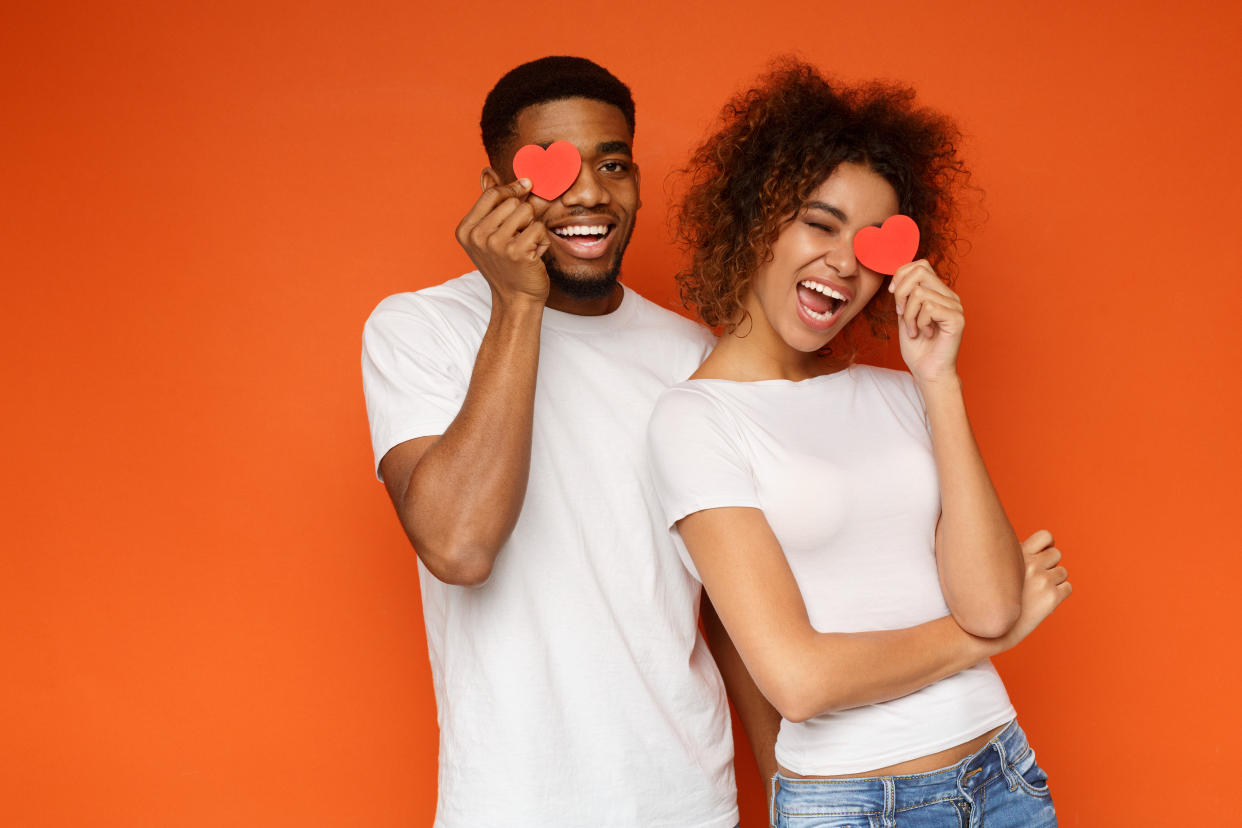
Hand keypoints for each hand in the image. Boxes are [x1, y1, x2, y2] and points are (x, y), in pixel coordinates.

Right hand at [455, 178, 550, 304]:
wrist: (516, 299)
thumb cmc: (506, 265)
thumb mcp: (490, 234)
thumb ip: (489, 203)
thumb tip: (487, 171)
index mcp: (465, 229)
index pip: (492, 194)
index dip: (512, 189)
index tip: (527, 187)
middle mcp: (477, 236)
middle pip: (512, 202)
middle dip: (523, 216)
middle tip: (520, 237)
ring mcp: (495, 244)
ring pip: (527, 212)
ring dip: (533, 228)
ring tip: (526, 246)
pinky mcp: (516, 251)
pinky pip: (538, 228)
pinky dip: (542, 241)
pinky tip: (533, 256)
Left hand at [890, 260, 963, 384]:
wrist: (927, 371)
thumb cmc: (916, 346)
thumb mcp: (904, 314)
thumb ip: (904, 294)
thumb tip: (898, 276)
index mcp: (938, 292)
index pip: (920, 265)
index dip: (901, 275)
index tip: (893, 295)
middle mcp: (949, 295)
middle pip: (920, 271)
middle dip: (901, 292)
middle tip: (901, 313)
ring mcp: (955, 306)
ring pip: (920, 293)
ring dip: (909, 315)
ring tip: (914, 330)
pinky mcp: (957, 318)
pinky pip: (929, 308)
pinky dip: (919, 322)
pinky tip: (925, 333)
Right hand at [994, 530, 1071, 652]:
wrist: (988, 629)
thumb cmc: (990, 598)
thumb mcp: (996, 568)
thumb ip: (1014, 557)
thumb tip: (1035, 550)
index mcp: (1017, 553)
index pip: (1046, 536)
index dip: (1046, 545)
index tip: (1041, 554)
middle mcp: (1030, 564)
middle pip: (1056, 554)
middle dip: (1049, 565)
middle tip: (1035, 579)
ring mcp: (1042, 581)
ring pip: (1062, 572)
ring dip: (1054, 580)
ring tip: (1036, 592)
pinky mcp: (1051, 598)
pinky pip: (1067, 588)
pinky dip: (1059, 594)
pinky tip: (1043, 601)